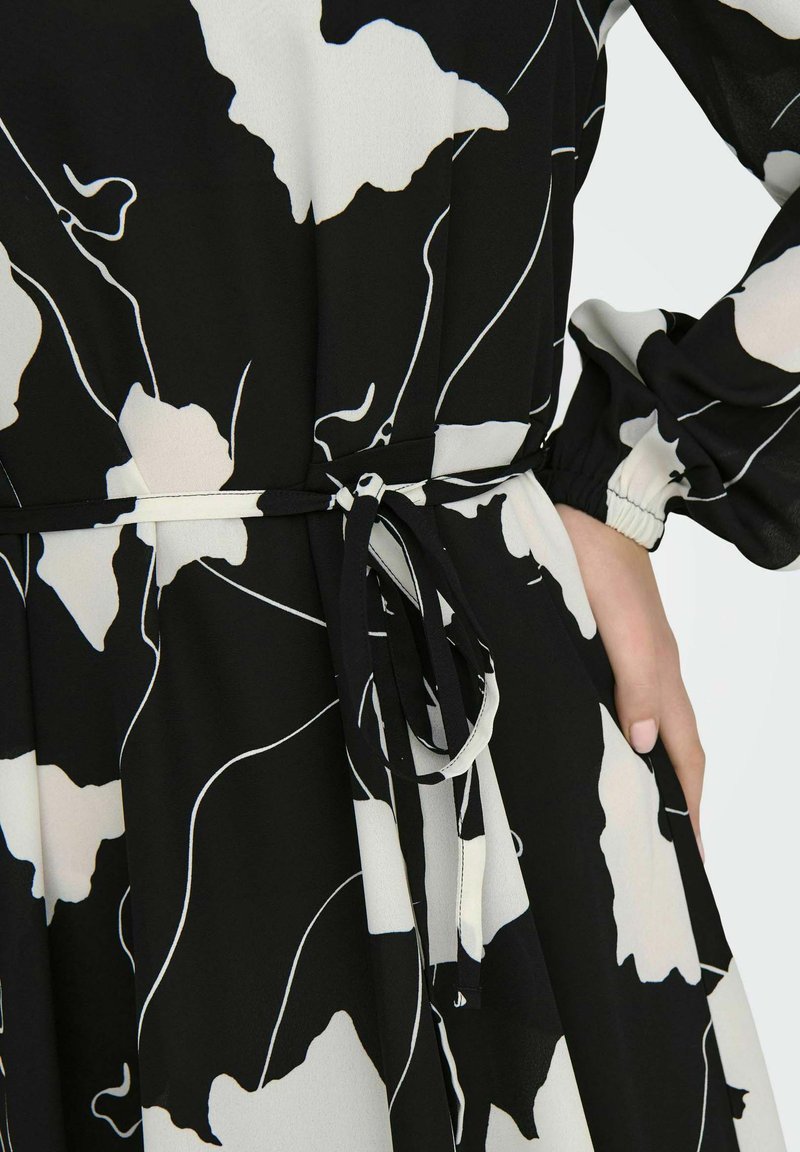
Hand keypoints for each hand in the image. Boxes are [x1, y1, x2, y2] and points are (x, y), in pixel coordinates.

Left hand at [554, 503, 705, 863]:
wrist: (590, 513)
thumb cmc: (604, 571)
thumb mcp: (623, 632)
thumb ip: (636, 685)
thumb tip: (643, 746)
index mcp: (663, 680)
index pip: (686, 758)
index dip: (690, 806)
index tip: (691, 857)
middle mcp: (654, 677)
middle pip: (674, 751)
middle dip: (675, 801)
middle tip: (660, 848)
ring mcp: (633, 662)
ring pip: (649, 730)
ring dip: (647, 772)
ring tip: (632, 811)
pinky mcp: (607, 648)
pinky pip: (624, 706)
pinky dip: (621, 737)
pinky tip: (601, 744)